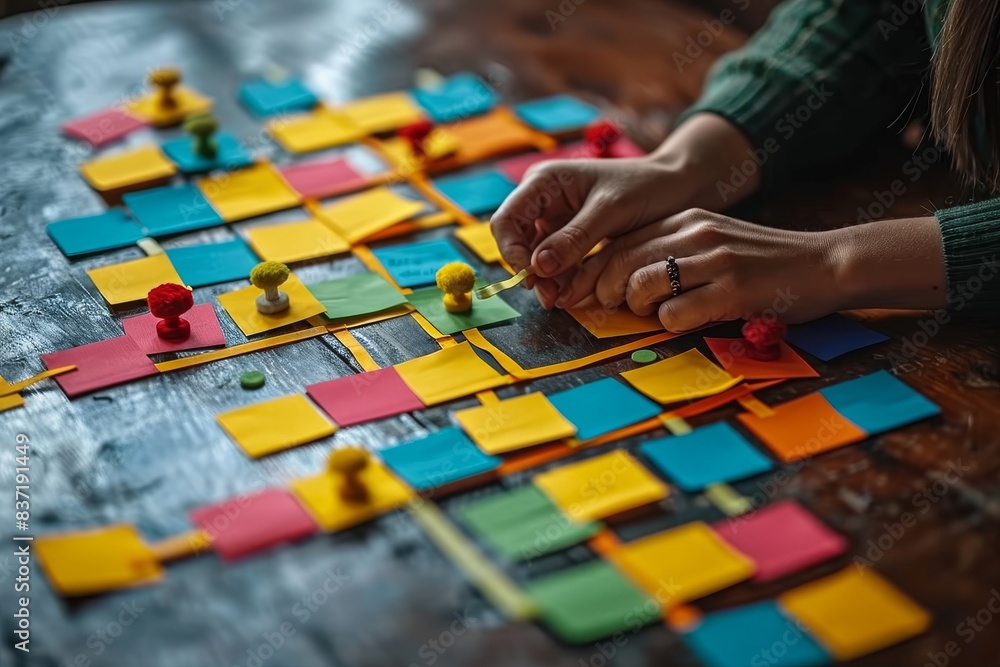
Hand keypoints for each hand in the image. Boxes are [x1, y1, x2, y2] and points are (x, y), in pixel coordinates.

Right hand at [490, 157, 694, 306]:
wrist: (679, 186)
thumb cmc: (646, 187)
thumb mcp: (609, 211)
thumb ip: (573, 239)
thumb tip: (538, 267)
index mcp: (545, 182)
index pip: (506, 220)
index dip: (512, 251)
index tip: (534, 277)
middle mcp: (544, 199)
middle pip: (517, 242)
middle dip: (531, 271)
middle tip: (552, 298)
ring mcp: (557, 219)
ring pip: (537, 256)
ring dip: (547, 279)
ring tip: (564, 300)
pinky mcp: (572, 236)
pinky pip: (557, 262)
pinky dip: (563, 278)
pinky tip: (574, 293)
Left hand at [564, 209, 845, 330]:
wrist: (826, 263)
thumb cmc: (764, 263)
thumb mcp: (714, 242)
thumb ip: (672, 252)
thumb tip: (620, 282)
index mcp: (686, 219)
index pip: (619, 242)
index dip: (591, 272)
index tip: (581, 295)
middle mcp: (695, 233)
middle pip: (620, 262)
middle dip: (602, 292)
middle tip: (607, 310)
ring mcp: (714, 259)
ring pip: (641, 285)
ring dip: (638, 308)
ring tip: (657, 312)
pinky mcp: (733, 289)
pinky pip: (675, 313)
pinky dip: (671, 324)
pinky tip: (689, 321)